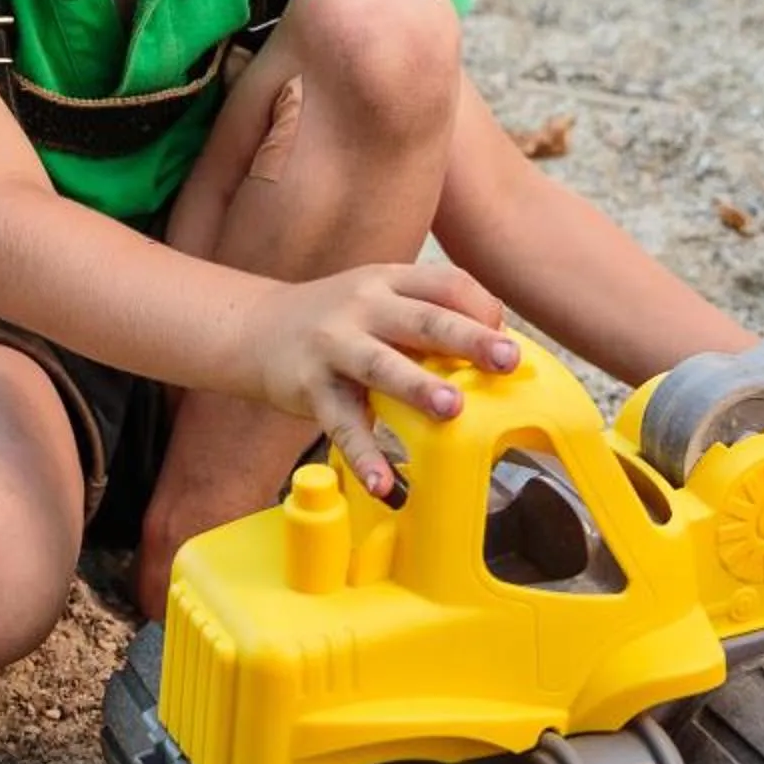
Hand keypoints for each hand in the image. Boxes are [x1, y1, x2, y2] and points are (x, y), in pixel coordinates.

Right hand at [241, 263, 516, 495]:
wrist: (255, 328)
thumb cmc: (337, 318)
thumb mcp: (380, 296)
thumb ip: (428, 313)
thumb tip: (499, 347)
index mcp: (390, 280)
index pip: (446, 283)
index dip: (481, 310)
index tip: (508, 341)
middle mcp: (363, 306)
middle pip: (422, 319)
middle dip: (468, 339)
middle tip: (507, 360)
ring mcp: (334, 345)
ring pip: (380, 365)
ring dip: (417, 386)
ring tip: (452, 408)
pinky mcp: (309, 387)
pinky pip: (341, 425)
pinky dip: (363, 455)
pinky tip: (384, 484)